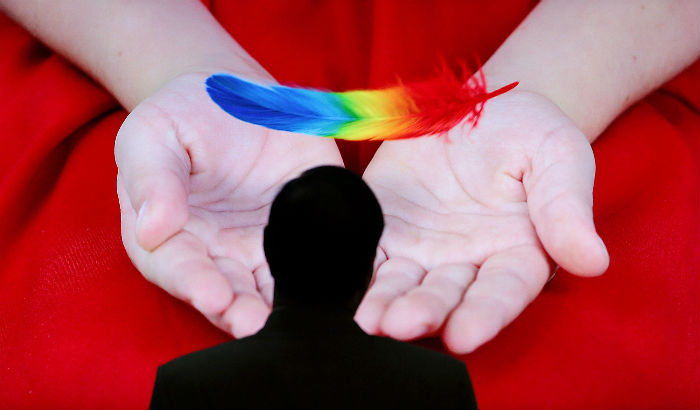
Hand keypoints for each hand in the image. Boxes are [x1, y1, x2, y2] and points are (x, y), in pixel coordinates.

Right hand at [115, 72, 342, 336]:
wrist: (238, 93)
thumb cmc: (183, 115)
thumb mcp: (155, 135)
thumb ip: (152, 179)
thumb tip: (151, 230)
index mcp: (172, 234)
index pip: (178, 266)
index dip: (194, 284)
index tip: (213, 298)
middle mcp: (218, 251)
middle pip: (227, 290)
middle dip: (240, 311)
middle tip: (255, 324)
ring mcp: (262, 245)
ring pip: (270, 286)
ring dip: (280, 306)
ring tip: (294, 320)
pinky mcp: (301, 230)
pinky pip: (314, 257)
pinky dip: (324, 276)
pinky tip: (335, 290)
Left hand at [355, 90, 608, 352]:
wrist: (479, 107)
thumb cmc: (528, 131)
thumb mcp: (557, 154)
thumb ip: (566, 205)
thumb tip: (592, 261)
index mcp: (517, 251)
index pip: (503, 291)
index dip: (485, 314)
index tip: (465, 334)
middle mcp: (468, 261)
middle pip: (446, 296)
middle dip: (423, 313)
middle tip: (399, 325)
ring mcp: (423, 248)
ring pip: (403, 283)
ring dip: (384, 302)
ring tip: (366, 317)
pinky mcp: (386, 228)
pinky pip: (369, 252)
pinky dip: (355, 269)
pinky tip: (341, 283)